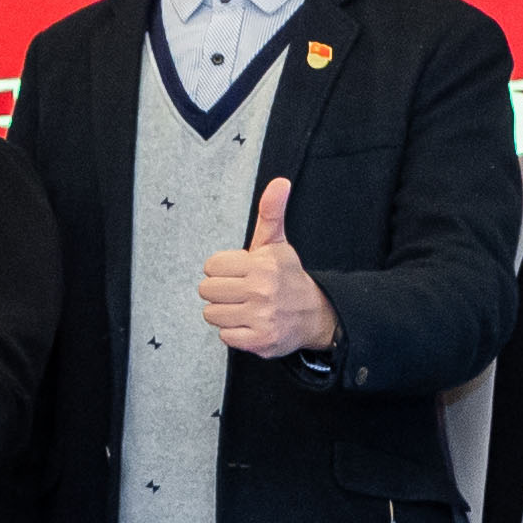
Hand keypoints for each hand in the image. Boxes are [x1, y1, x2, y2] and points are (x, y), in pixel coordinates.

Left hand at [195, 176, 337, 359]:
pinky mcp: (259, 340)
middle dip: (221, 291)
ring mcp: (260, 317)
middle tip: (242, 291)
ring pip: (211, 313)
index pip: (211, 266)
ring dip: (225, 312)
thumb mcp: (277, 242)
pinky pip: (224, 336)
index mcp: (261, 264)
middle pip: (207, 290)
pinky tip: (250, 323)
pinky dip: (234, 332)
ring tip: (245, 307)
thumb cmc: (287, 276)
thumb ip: (271, 211)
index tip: (241, 272)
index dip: (223, 269)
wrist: (315, 314)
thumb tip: (280, 181)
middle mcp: (261, 290)